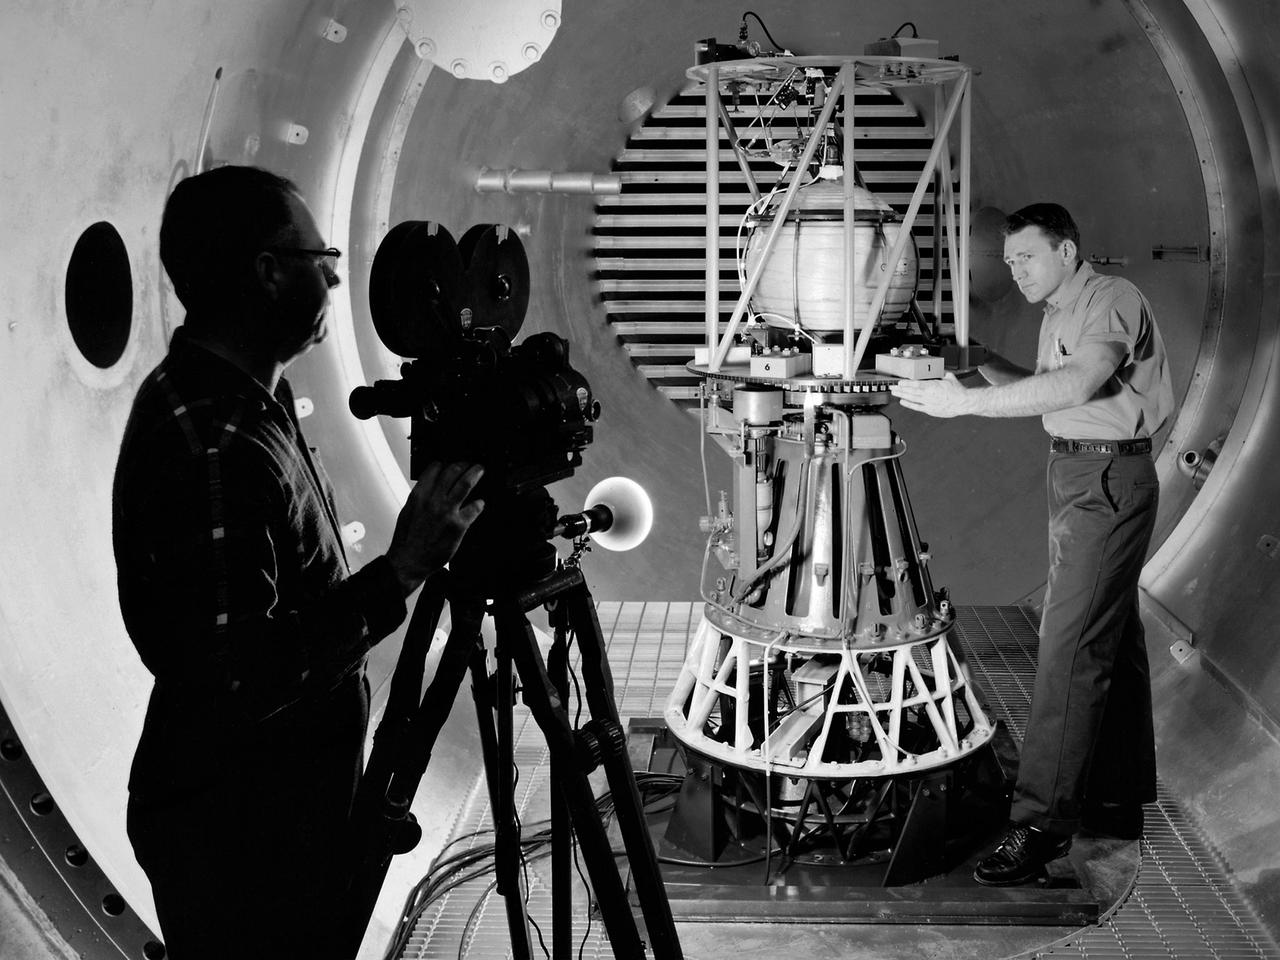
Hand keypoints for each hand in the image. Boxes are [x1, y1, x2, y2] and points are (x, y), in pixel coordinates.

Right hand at [386, 462, 484, 595]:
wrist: (409, 561)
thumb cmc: (407, 539)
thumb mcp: (408, 511)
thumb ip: (420, 497)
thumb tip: (430, 486)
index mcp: (419, 496)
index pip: (434, 469)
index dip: (444, 463)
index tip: (449, 462)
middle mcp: (433, 500)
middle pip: (452, 472)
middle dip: (463, 464)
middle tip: (469, 463)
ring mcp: (447, 512)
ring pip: (465, 484)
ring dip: (475, 474)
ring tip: (480, 470)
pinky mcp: (458, 525)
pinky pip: (474, 508)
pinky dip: (479, 503)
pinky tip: (480, 503)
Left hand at [888, 372, 970, 418]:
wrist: (963, 403)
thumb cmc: (958, 391)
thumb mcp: (949, 377)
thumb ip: (941, 373)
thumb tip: (937, 369)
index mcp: (933, 386)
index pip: (916, 384)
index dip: (906, 383)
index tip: (899, 382)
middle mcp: (929, 395)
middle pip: (911, 392)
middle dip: (900, 389)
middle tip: (892, 387)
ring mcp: (929, 403)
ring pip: (912, 399)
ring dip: (902, 395)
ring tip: (895, 393)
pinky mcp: (930, 409)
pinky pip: (917, 407)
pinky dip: (909, 404)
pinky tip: (903, 402)